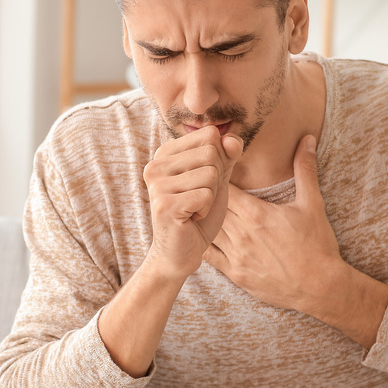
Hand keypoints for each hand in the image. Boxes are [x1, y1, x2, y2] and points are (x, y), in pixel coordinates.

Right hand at [144, 126, 242, 279]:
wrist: (182, 251)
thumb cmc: (199, 212)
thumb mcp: (218, 178)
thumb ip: (227, 154)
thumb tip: (232, 138)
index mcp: (165, 153)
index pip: (210, 135)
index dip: (219, 160)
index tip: (202, 181)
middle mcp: (155, 165)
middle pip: (211, 153)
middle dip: (216, 179)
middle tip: (198, 198)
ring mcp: (157, 184)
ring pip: (210, 174)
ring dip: (211, 196)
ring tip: (194, 208)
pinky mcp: (164, 204)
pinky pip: (206, 195)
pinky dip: (206, 209)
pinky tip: (191, 218)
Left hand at [203, 135, 344, 310]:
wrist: (321, 288)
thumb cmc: (318, 245)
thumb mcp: (312, 204)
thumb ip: (305, 169)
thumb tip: (307, 139)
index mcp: (256, 214)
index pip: (224, 187)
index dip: (218, 178)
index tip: (217, 171)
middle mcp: (241, 234)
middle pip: (212, 207)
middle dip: (209, 197)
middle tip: (205, 187)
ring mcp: (236, 256)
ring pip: (208, 230)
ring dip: (205, 220)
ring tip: (203, 210)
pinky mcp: (236, 275)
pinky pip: (210, 257)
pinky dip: (204, 244)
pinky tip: (204, 236)